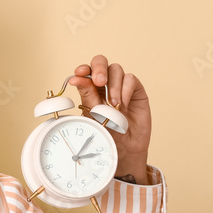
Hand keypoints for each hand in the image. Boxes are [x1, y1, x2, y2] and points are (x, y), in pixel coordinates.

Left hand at [68, 55, 151, 183]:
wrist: (124, 150)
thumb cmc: (106, 133)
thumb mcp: (92, 115)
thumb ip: (87, 96)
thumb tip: (76, 79)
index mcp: (91, 89)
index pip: (86, 71)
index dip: (83, 68)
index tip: (79, 73)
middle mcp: (106, 85)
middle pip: (101, 62)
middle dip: (98, 68)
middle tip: (99, 82)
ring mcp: (122, 87)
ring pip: (116, 69)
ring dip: (113, 85)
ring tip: (113, 104)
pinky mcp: (136, 91)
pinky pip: (131, 79)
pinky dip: (126, 90)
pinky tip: (123, 104)